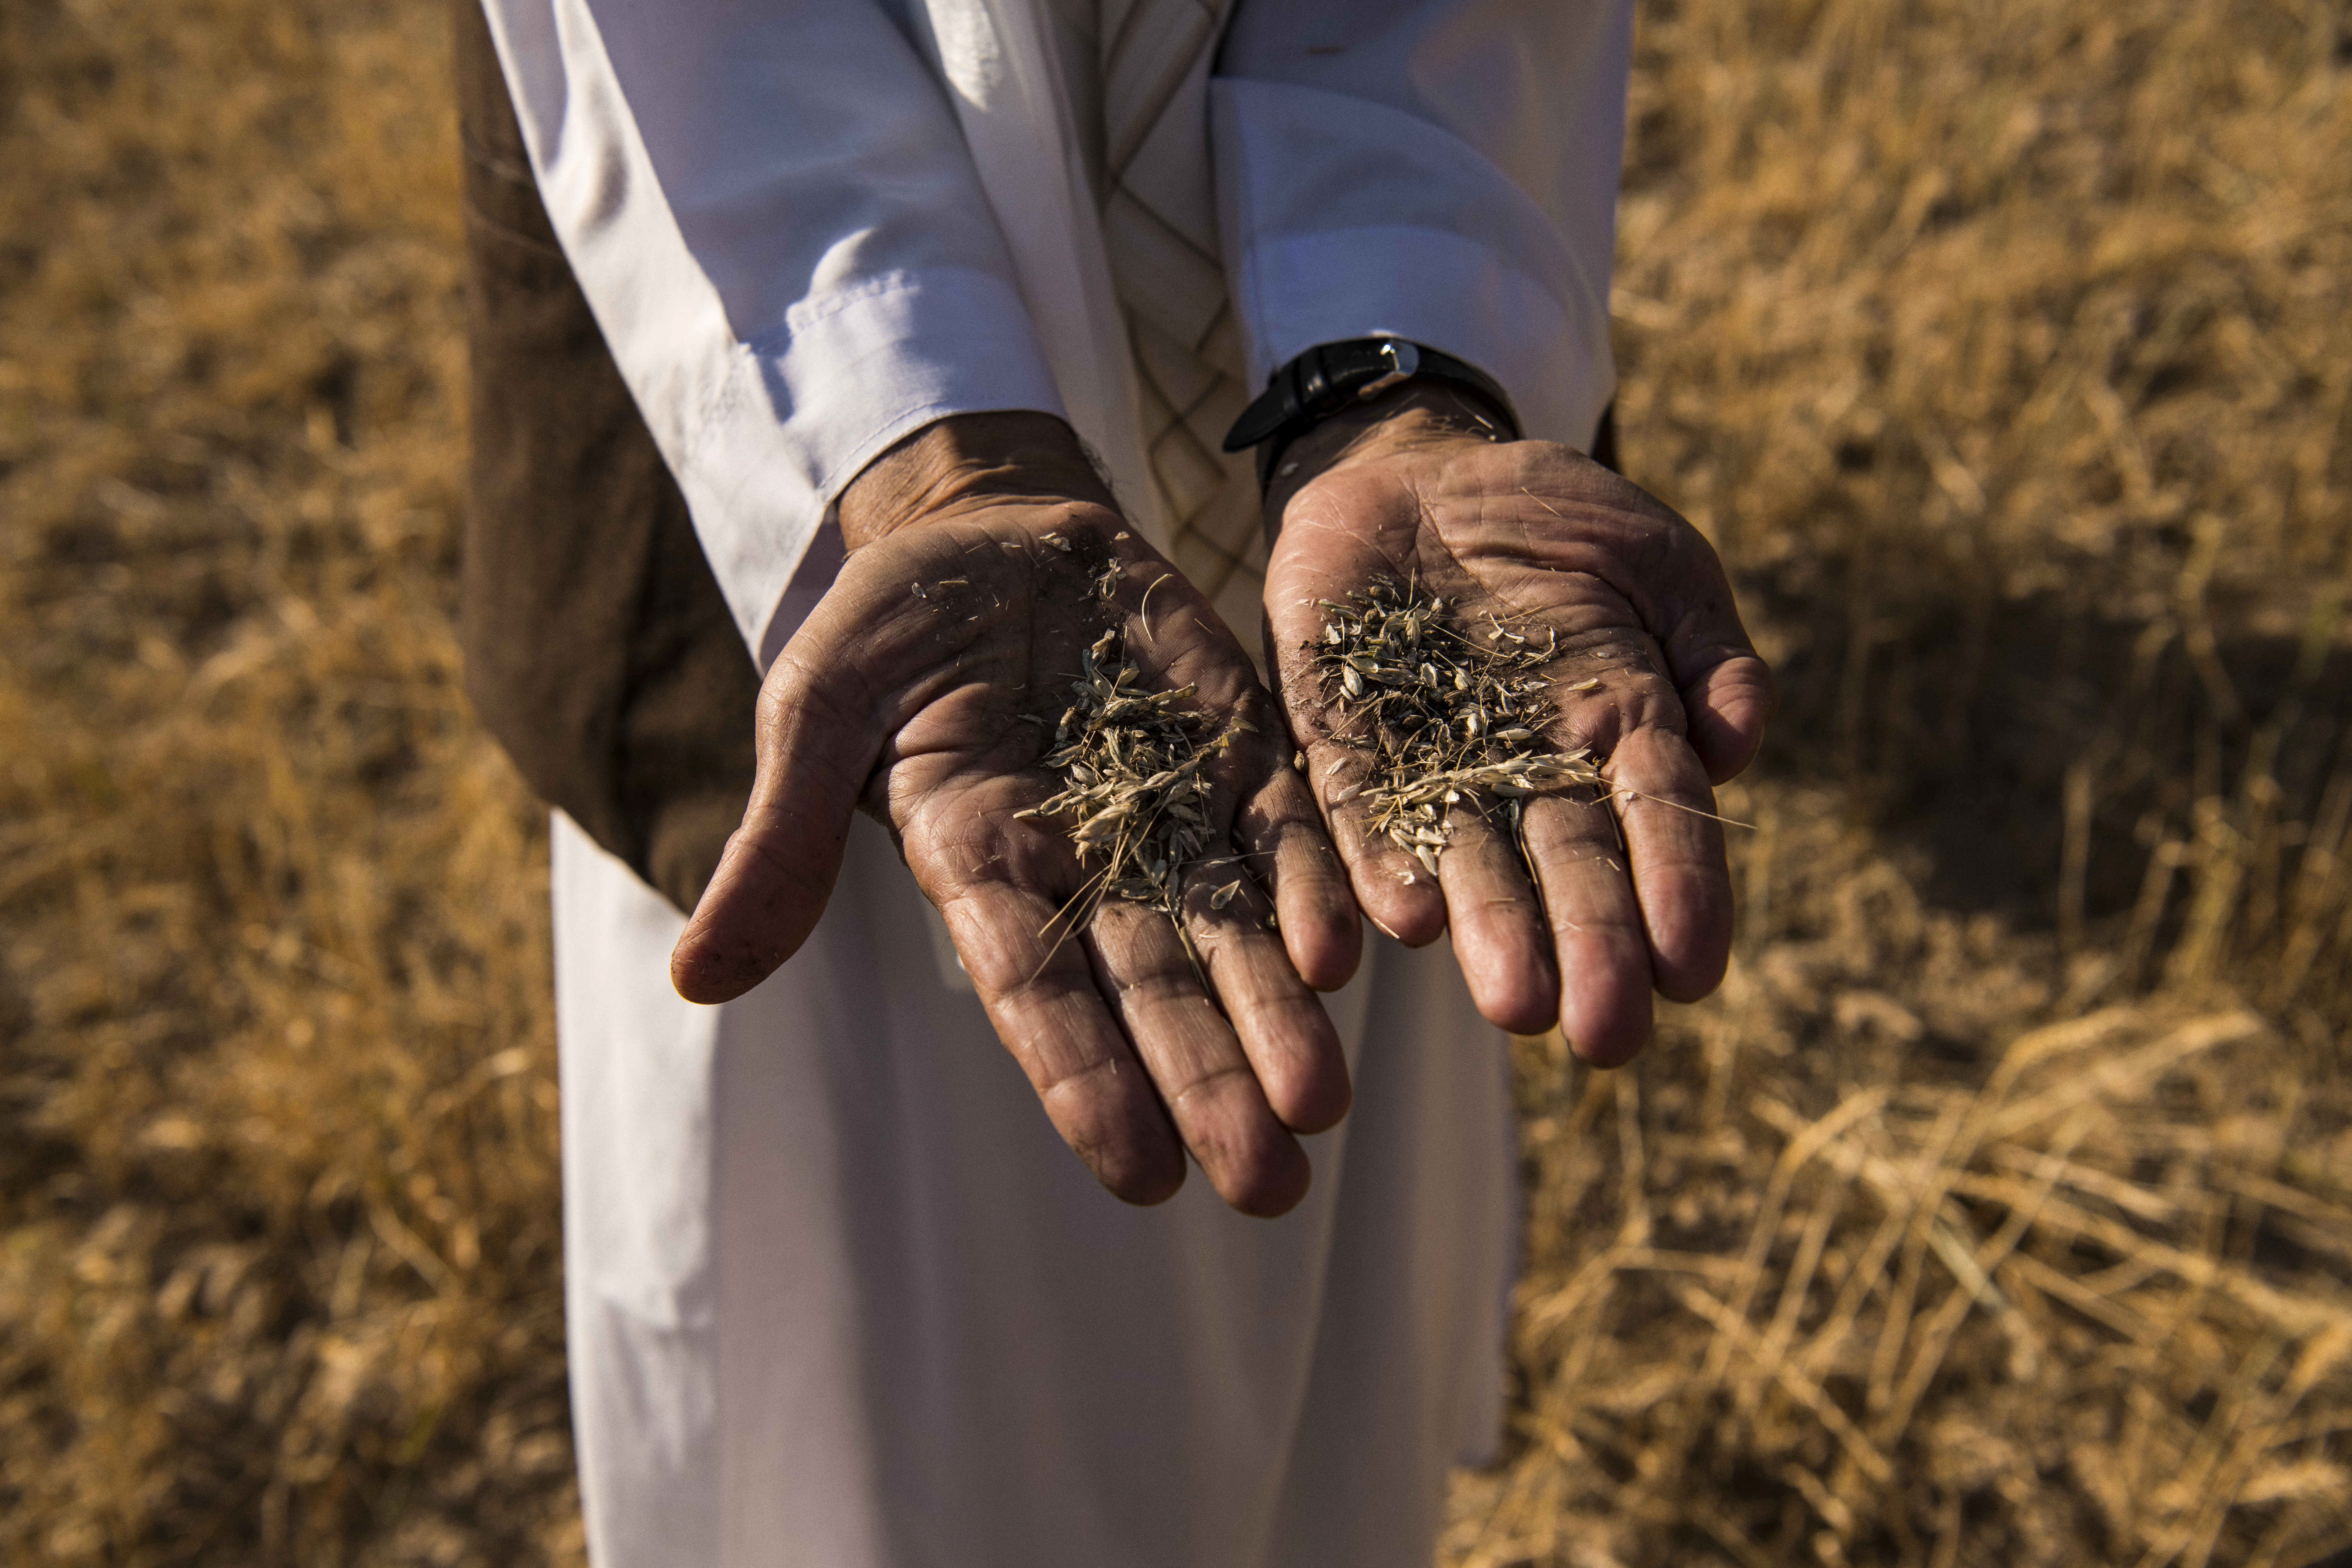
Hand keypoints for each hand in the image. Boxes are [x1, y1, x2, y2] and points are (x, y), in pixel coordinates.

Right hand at [671, 413, 1360, 1214]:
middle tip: (1270, 1185)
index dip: (1084, 1080)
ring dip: (1279, 1016)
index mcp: (975, 862)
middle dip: (1209, 1080)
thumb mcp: (815, 712)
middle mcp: (1079, 861)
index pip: (1032, 990)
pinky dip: (1313, 886)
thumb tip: (693, 977)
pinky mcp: (1230, 747)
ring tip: (1326, 1108)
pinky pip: (1280, 829)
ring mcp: (1163, 807)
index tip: (1142, 1174)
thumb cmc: (884, 628)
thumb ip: (782, 842)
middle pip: (1150, 985)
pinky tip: (1345, 954)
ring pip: (1232, 929)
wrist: (984, 528)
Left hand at [1263, 389, 1772, 1064]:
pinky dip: (1376, 865)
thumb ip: (1710, 651)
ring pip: (1465, 860)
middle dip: (1589, 948)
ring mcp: (1432, 760)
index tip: (1693, 974)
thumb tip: (1738, 747)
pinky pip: (1355, 810)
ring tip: (1513, 1003)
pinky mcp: (1338, 739)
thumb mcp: (1656, 560)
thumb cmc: (1556, 522)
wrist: (1417, 472)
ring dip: (1488, 932)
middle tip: (1604, 1035)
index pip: (1660, 824)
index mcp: (1620, 728)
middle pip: (1567, 867)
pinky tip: (1400, 922)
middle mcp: (1527, 770)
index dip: (1680, 895)